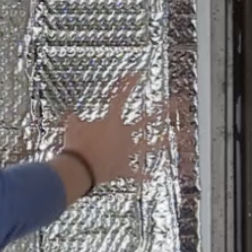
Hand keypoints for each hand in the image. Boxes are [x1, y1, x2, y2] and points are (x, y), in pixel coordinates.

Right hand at [61, 75, 172, 190]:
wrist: (80, 169)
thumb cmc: (76, 145)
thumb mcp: (72, 126)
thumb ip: (75, 120)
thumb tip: (72, 115)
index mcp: (111, 121)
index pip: (120, 98)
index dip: (128, 84)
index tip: (138, 75)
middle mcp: (124, 135)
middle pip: (147, 121)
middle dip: (163, 111)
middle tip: (177, 103)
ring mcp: (126, 152)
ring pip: (150, 146)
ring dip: (164, 141)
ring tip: (179, 137)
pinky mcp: (123, 168)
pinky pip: (135, 173)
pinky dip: (142, 176)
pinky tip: (152, 177)